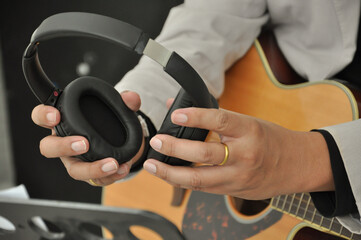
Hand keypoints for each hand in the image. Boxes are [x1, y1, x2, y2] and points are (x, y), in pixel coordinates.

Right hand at [31, 91, 143, 186]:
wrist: (121, 139)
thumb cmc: (108, 120)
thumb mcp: (117, 107)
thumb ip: (125, 100)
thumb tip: (131, 99)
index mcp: (64, 122)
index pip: (41, 117)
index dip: (43, 115)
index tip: (55, 115)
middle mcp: (64, 143)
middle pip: (49, 148)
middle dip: (63, 147)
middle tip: (84, 144)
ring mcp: (75, 160)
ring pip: (74, 170)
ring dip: (92, 169)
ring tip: (112, 164)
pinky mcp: (90, 174)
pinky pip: (96, 179)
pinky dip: (111, 176)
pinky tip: (123, 168)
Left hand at [143, 107, 334, 199]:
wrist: (297, 165)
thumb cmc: (271, 140)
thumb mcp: (249, 122)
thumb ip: (216, 117)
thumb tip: (181, 108)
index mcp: (250, 130)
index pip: (219, 120)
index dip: (196, 116)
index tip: (175, 114)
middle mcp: (245, 154)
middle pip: (204, 154)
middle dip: (175, 148)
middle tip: (156, 141)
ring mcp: (239, 176)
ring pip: (199, 179)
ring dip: (171, 173)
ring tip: (153, 165)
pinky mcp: (234, 191)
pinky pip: (204, 188)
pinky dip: (184, 182)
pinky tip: (169, 175)